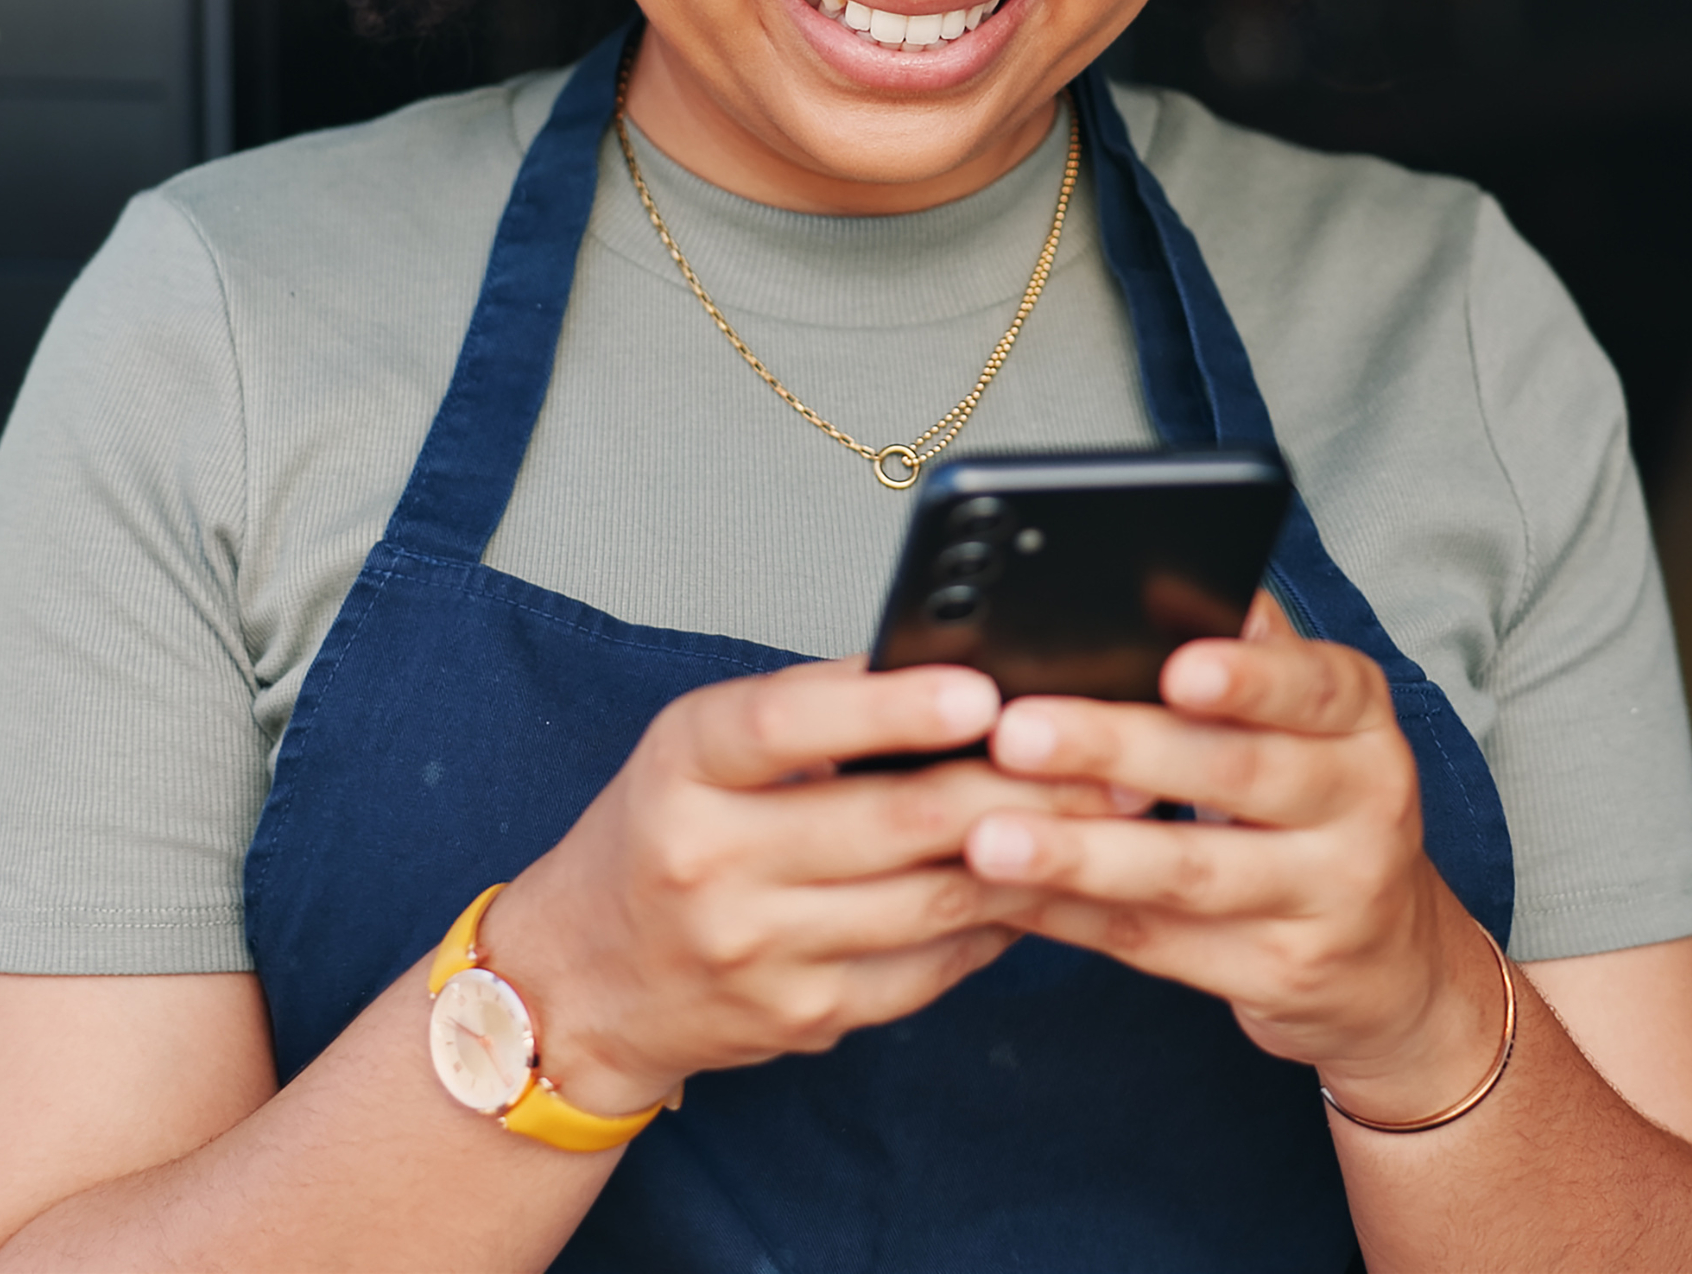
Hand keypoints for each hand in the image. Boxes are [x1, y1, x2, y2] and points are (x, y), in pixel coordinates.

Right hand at [487, 659, 1116, 1115]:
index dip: (889, 706)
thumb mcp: (701, 751)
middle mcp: (710, 859)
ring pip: (932, 897)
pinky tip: (1041, 888)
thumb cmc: (661, 837)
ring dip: (1034, 857)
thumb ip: (814, 713)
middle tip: (1111, 758)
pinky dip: (996, 924)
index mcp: (684, 767)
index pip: (787, 722)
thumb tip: (956, 675)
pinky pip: (930, 966)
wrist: (580, 983)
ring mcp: (758, 949)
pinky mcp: (803, 1016)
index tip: (979, 690)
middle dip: (1018, 788)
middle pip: (891, 819)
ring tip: (1106, 817)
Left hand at [961, 595, 1505, 1118]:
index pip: (1313, 686)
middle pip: (1233, 773)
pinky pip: (1158, 943)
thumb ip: (1244, 660)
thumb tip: (1150, 582)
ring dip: (1080, 853)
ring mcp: (1328, 898)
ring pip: (1190, 872)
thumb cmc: (1314, 810)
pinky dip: (1073, 917)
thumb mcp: (1311, 728)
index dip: (1247, 678)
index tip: (1175, 668)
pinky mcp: (1278, 972)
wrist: (1386, 963)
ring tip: (989, 838)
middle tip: (1016, 733)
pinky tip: (1006, 897)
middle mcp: (1362, 805)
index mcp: (1361, 722)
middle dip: (1116, 751)